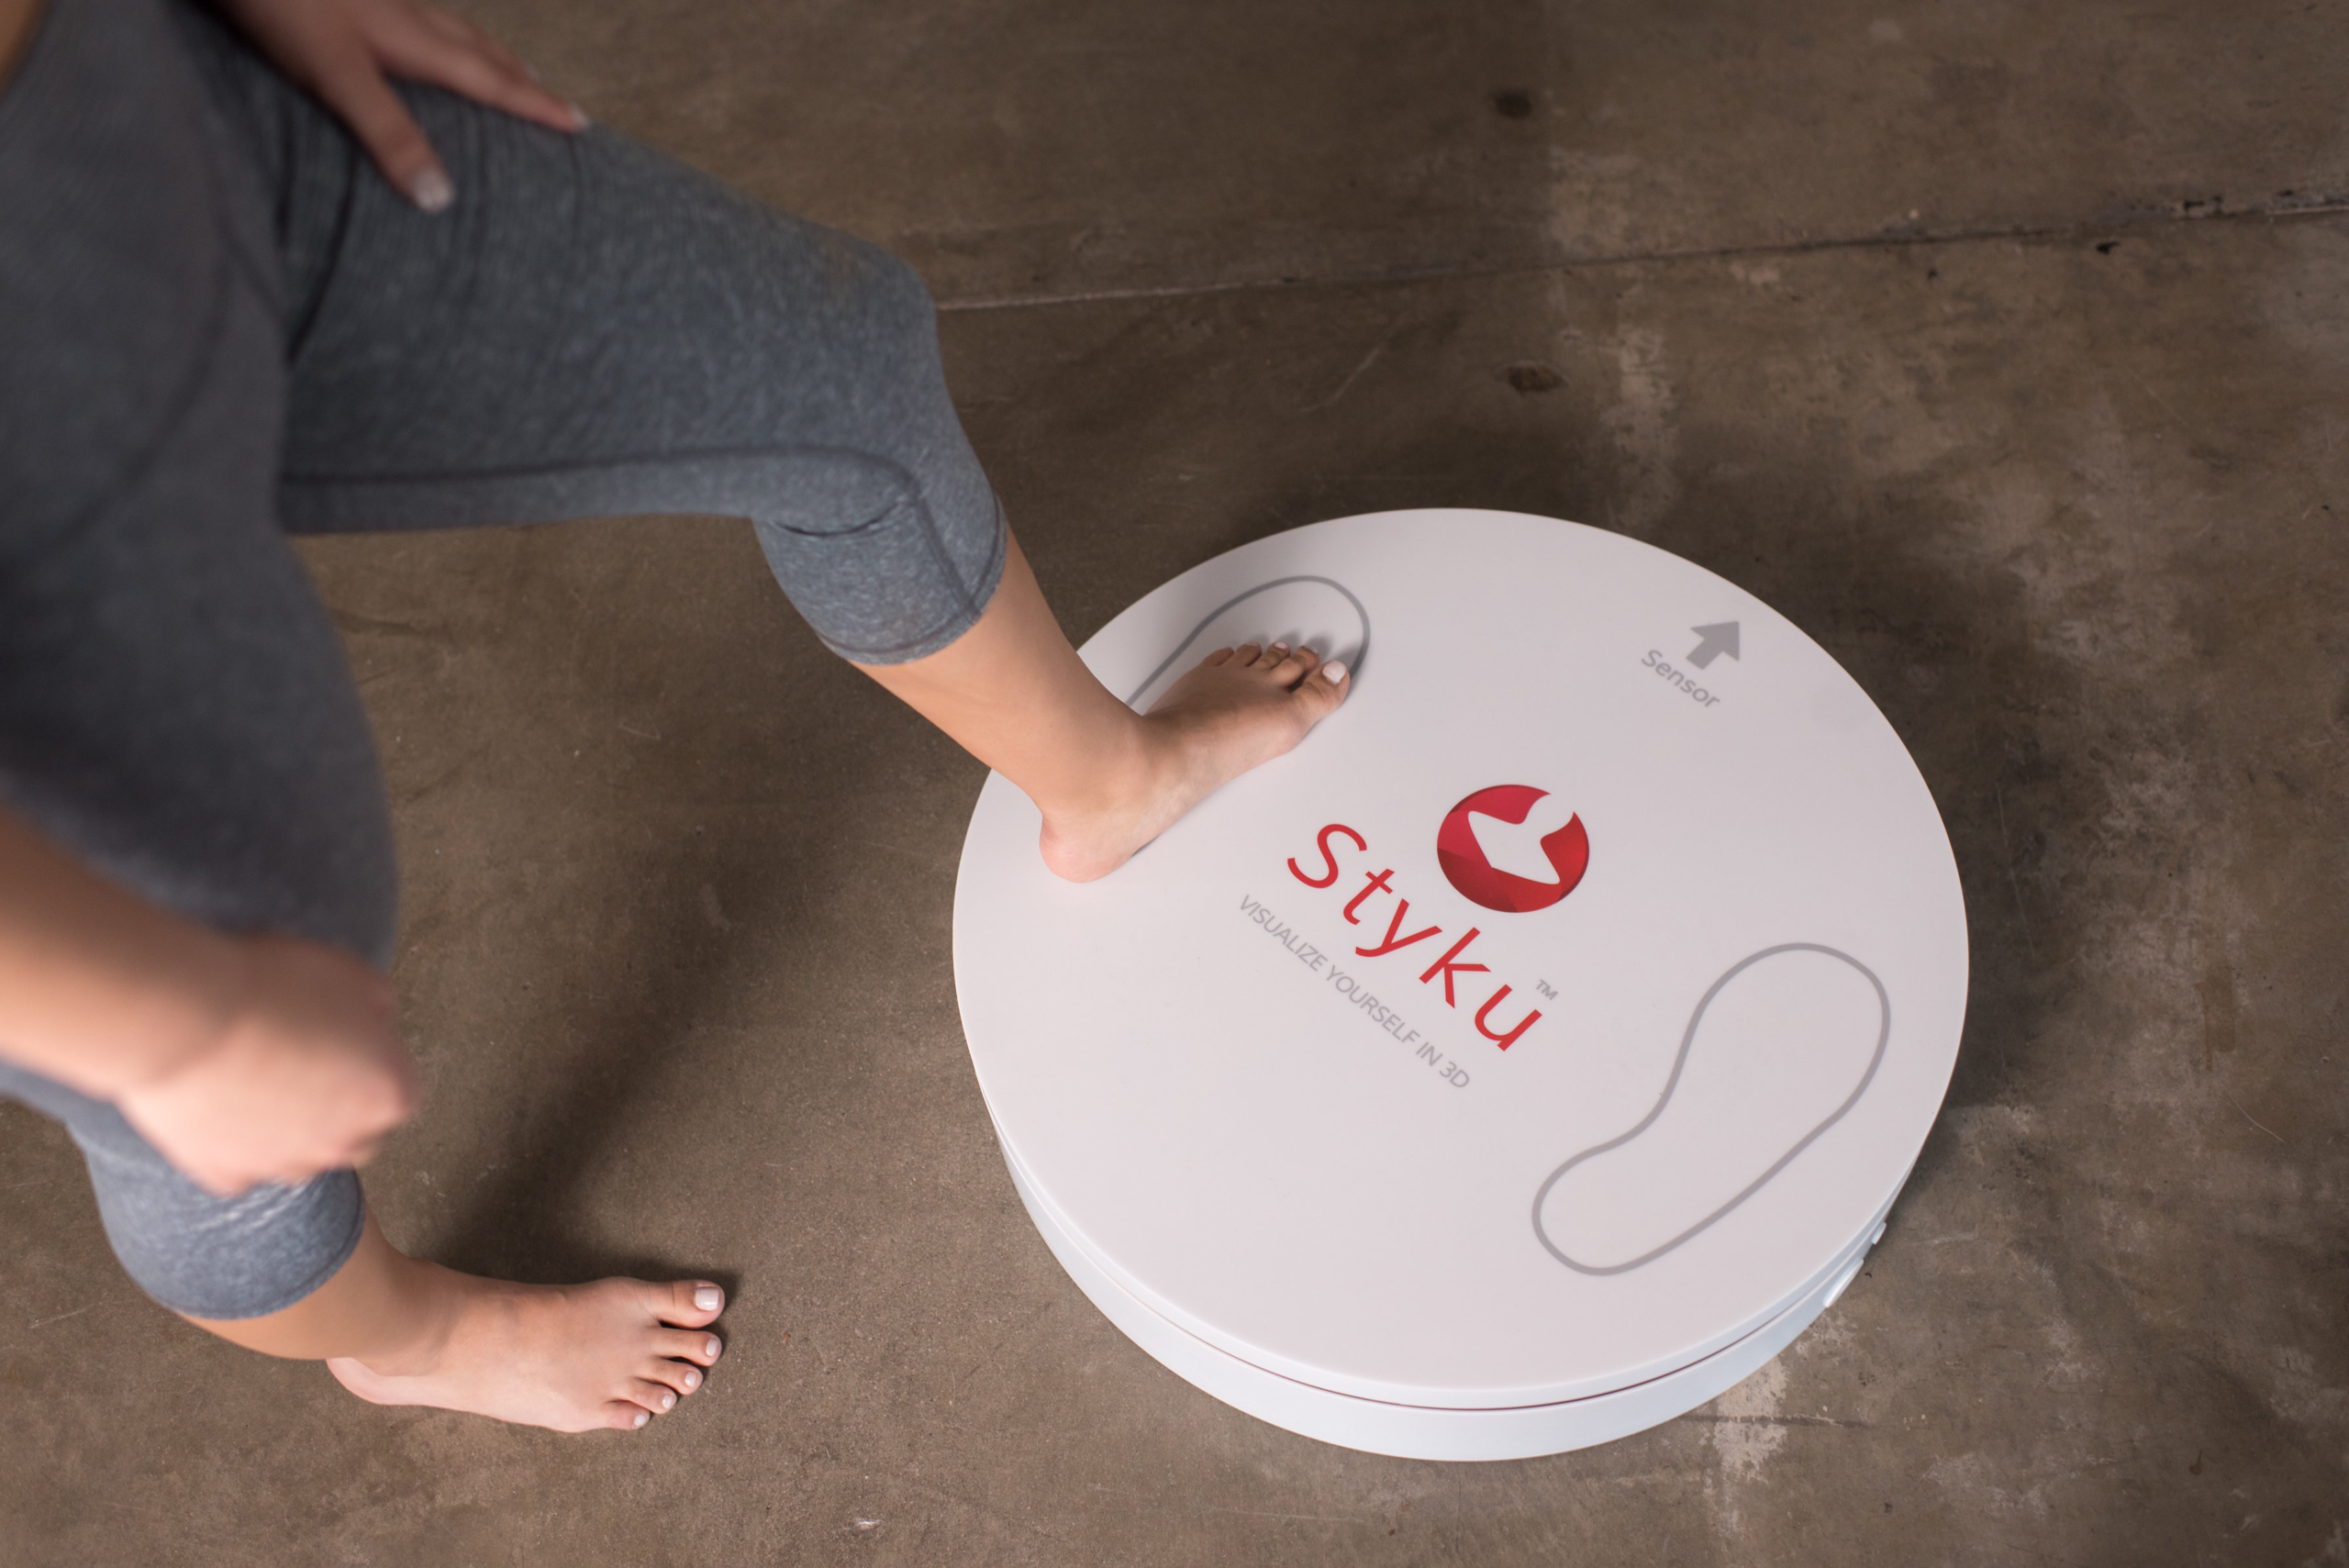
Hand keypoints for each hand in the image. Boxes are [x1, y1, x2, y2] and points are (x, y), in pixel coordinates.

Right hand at [115, 934, 421, 1195]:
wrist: (188, 1019)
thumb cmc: (272, 989)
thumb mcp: (354, 973)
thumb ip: (379, 1008)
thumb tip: (374, 1023)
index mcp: (390, 1096)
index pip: (397, 1088)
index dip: (370, 1059)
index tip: (344, 1038)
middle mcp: (345, 1143)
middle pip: (356, 1133)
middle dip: (339, 1104)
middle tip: (304, 1060)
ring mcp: (286, 1165)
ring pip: (301, 1155)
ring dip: (290, 1127)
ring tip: (258, 1078)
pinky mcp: (228, 1174)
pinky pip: (241, 1165)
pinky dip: (233, 1142)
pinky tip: (220, 1105)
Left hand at [212, 0, 586, 210]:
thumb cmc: (281, 3)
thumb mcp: (335, 76)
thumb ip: (387, 134)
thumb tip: (441, 200)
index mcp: (412, 39)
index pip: (489, 80)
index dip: (535, 105)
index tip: (579, 124)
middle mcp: (403, 13)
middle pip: (478, 47)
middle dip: (521, 78)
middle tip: (555, 99)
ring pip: (448, 27)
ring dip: (482, 52)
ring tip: (503, 66)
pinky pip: (412, 18)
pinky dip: (435, 37)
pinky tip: (414, 37)